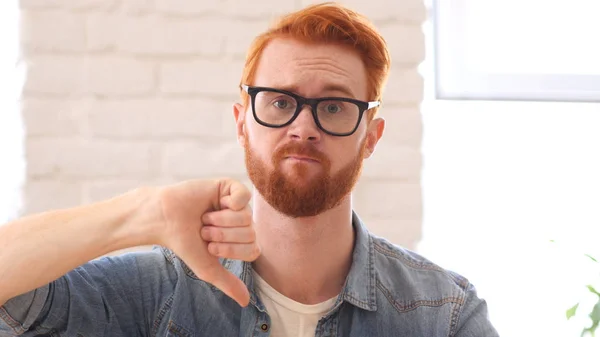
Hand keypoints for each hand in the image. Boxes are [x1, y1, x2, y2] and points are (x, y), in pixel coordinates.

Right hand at [154, 178, 259, 306]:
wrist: (165, 220)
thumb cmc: (185, 243)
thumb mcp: (207, 267)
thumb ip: (227, 282)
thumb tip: (246, 303)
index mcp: (240, 241)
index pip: (253, 250)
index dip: (231, 250)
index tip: (210, 247)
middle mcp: (242, 222)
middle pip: (250, 233)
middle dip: (223, 236)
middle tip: (204, 231)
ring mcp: (237, 204)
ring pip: (245, 217)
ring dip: (220, 221)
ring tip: (204, 219)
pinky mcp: (229, 187)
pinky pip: (244, 196)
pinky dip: (230, 204)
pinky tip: (218, 203)